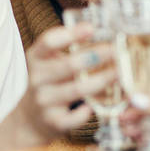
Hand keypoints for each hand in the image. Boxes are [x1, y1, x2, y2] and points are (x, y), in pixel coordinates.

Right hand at [16, 24, 116, 144]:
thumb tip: (100, 30)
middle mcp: (37, 78)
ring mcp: (44, 101)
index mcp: (36, 58)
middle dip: (96, 56)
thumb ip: (68, 49)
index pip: (48, 41)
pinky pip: (75, 117)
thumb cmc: (49, 83)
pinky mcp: (53, 121)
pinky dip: (87, 111)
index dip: (70, 34)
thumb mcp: (49, 62)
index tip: (91, 28)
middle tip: (116, 51)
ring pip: (77, 89)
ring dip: (102, 80)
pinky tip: (97, 104)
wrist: (29, 119)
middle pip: (68, 64)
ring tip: (120, 73)